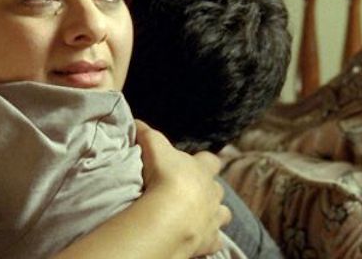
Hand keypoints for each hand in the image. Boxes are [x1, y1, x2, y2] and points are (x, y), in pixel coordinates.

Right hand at [135, 120, 230, 256]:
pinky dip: (210, 239)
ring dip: (213, 214)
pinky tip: (199, 239)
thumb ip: (147, 133)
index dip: (205, 162)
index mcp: (203, 169)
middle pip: (218, 189)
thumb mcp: (154, 147)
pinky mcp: (210, 239)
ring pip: (223, 214)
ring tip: (198, 216)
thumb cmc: (166, 176)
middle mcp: (213, 192)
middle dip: (208, 190)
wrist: (171, 214)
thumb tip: (137, 121)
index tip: (197, 163)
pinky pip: (216, 240)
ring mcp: (214, 217)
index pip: (211, 161)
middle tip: (191, 194)